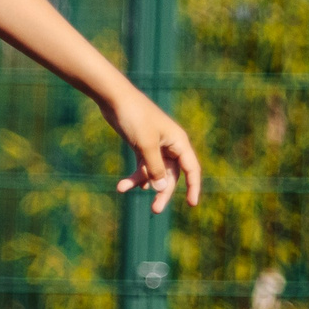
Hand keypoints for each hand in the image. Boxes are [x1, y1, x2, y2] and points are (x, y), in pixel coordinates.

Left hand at [104, 90, 202, 213]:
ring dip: (141, 182)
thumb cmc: (135, 117)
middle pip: (171, 175)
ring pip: (154, 172)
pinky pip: (142, 166)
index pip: (192, 169)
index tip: (192, 204)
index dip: (194, 187)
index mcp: (178, 142)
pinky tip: (124, 185)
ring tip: (122, 189)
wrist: (115, 98)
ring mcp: (155, 146)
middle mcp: (170, 145)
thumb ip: (155, 168)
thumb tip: (163, 188)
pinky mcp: (141, 146)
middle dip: (163, 191)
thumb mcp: (146, 145)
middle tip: (155, 209)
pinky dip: (134, 175)